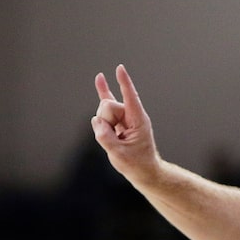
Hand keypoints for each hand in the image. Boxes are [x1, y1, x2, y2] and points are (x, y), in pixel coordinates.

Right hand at [91, 65, 160, 182]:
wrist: (143, 171)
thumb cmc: (136, 163)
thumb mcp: (118, 153)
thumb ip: (105, 136)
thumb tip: (96, 121)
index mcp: (138, 120)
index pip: (130, 97)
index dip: (124, 83)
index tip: (120, 68)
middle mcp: (131, 115)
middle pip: (109, 105)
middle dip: (105, 120)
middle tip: (116, 139)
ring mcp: (124, 117)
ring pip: (103, 111)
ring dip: (102, 126)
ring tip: (114, 140)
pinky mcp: (117, 120)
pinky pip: (106, 105)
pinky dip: (103, 92)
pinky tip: (100, 78)